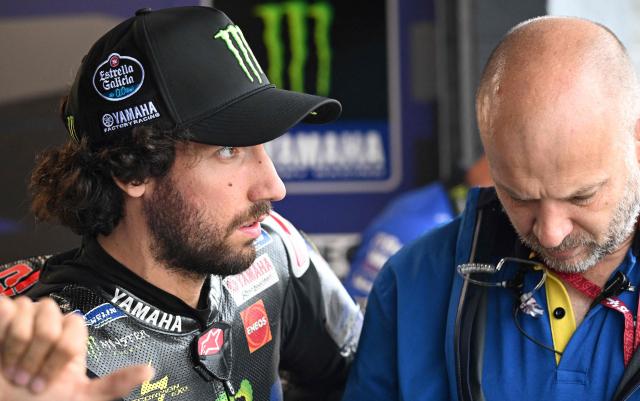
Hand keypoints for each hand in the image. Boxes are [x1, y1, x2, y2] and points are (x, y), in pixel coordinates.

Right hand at [0, 295, 152, 399]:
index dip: (59, 355)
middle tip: (24, 379)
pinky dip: (0, 334)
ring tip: (9, 369)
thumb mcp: (77, 397)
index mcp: (70, 337)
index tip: (44, 384)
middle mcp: (50, 322)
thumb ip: (113, 385)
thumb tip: (150, 371)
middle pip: (51, 322)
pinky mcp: (2, 313)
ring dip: (15, 348)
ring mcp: (23, 315)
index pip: (75, 326)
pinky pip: (6, 308)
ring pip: (28, 311)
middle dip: (35, 357)